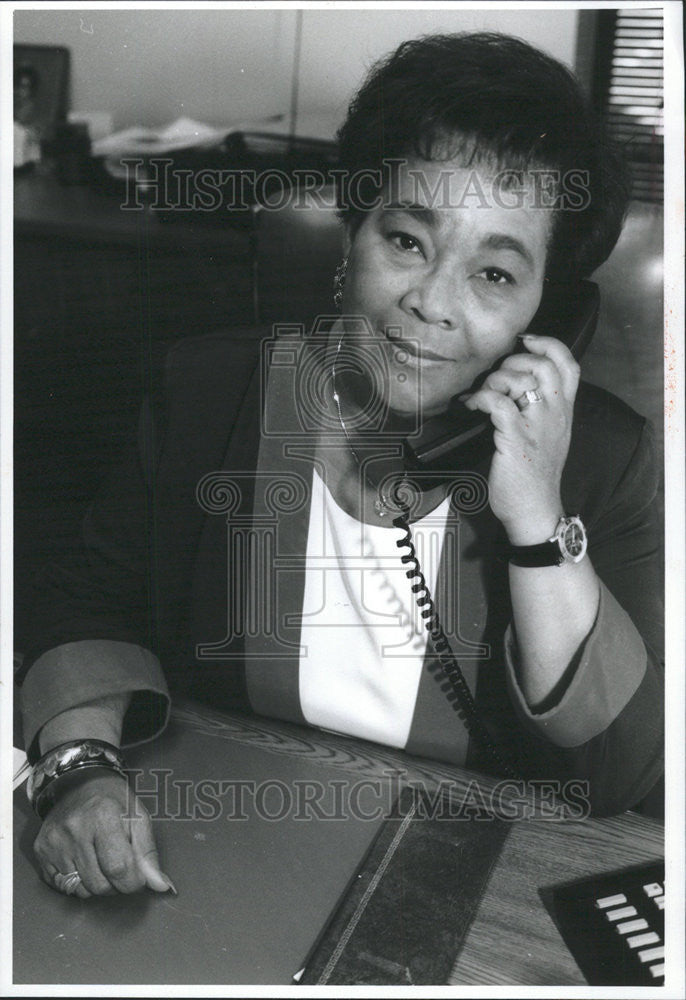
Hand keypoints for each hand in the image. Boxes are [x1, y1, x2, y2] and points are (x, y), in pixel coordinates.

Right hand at [33, 770, 174, 898]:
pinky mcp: (41, 851)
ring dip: (97, 884)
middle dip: (116, 885)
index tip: (138, 878)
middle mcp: (74, 829)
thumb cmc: (112, 799)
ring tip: (101, 861)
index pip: (119, 868)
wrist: (77, 783)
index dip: (133, 882)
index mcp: (103, 815)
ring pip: (81, 890)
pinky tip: (83, 862)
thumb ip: (149, 853)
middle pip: (100, 884)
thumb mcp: (138, 816)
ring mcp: (54, 842)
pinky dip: (78, 883)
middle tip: (119, 866)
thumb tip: (160, 885)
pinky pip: (63, 887)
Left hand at [463, 333, 579, 543]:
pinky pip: (498, 403)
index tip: (525, 341)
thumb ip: (542, 409)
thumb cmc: (535, 475)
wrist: (535, 510)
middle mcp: (555, 414)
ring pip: (522, 379)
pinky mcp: (516, 440)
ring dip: (495, 379)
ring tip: (483, 395)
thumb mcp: (549, 436)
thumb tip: (516, 383)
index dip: (548, 344)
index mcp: (564, 411)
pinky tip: (471, 407)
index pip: (569, 364)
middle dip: (513, 362)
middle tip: (495, 380)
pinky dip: (480, 398)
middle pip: (542, 365)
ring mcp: (537, 426)